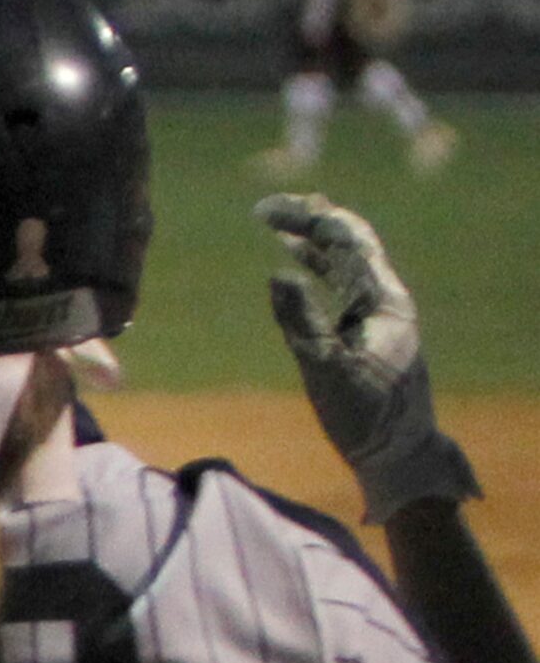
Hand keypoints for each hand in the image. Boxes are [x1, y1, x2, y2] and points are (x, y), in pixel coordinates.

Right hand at [258, 192, 479, 521]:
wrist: (399, 454)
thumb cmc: (367, 416)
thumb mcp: (327, 369)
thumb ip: (302, 321)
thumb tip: (277, 273)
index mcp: (382, 300)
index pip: (346, 240)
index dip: (307, 218)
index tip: (264, 212)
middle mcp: (383, 300)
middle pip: (348, 243)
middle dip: (309, 221)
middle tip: (266, 209)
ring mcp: (376, 314)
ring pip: (344, 262)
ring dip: (312, 241)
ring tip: (279, 223)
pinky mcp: (366, 332)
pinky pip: (340, 285)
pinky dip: (317, 268)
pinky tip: (296, 262)